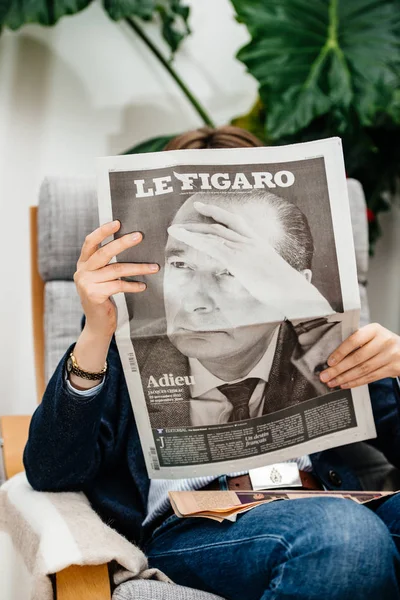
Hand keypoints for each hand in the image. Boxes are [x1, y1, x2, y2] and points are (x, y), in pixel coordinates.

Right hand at [74, 220, 158, 338]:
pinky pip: (119, 285)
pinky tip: (143, 286)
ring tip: (154, 267)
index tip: (117, 222)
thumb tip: (130, 243)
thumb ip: (106, 264)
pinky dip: (133, 285)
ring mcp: (86, 284)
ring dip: (138, 267)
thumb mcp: (100, 278)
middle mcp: (82, 272)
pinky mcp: (94, 295)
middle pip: (104, 253)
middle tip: (139, 236)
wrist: (98, 324)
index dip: (102, 231)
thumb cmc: (103, 297)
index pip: (90, 242)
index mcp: (83, 264)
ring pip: (116, 270)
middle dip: (123, 243)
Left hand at [168, 201, 331, 318]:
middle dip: (199, 220)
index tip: (203, 207)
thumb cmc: (285, 289)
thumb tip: (251, 278)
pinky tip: (183, 238)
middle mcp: (250, 241)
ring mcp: (243, 248)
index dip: (218, 213)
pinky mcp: (237, 259)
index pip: (236, 222)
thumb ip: (257, 272)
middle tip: (182, 221)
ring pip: (212, 233)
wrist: (293, 291)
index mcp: (259, 243)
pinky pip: (211, 245)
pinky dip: (195, 240)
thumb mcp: (269, 276)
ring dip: (191, 231)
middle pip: (220, 225)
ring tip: (174, 229)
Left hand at [320, 323, 399, 388]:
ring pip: (363, 369)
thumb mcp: (372, 336)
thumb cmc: (383, 342)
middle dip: (338, 369)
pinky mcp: (393, 368)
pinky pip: (371, 377)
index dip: (340, 352)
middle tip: (325, 376)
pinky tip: (346, 384)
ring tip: (333, 382)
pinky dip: (356, 382)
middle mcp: (384, 341)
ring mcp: (390, 355)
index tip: (329, 362)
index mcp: (374, 330)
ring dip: (345, 378)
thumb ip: (356, 342)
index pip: (354, 340)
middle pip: (357, 358)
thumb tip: (333, 358)